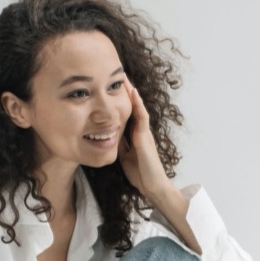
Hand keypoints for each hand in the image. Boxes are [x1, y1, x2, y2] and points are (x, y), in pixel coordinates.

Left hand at [119, 79, 174, 201]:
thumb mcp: (124, 155)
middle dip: (125, 91)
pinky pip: (142, 117)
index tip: (110, 86)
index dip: (119, 100)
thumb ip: (119, 143)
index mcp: (134, 135)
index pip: (126, 113)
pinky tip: (133, 93)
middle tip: (116, 74)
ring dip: (131, 92)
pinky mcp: (146, 137)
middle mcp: (140, 130)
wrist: (152, 186)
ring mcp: (144, 132)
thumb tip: (107, 134)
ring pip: (137, 107)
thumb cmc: (140, 173)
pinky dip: (137, 104)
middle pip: (132, 106)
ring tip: (124, 77)